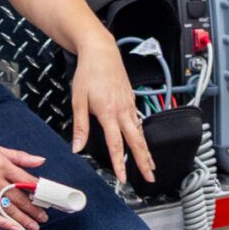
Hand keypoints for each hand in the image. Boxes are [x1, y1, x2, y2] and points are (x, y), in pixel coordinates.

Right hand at [0, 138, 48, 229]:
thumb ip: (19, 156)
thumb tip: (40, 160)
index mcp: (1, 165)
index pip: (26, 181)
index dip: (39, 191)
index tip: (47, 199)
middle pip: (19, 197)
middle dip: (34, 209)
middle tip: (44, 217)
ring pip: (7, 208)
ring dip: (23, 219)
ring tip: (34, 226)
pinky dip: (3, 223)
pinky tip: (14, 228)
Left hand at [68, 41, 156, 186]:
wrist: (101, 51)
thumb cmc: (89, 73)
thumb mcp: (78, 100)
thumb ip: (80, 127)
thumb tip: (77, 147)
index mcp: (108, 112)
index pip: (116, 144)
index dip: (120, 163)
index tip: (123, 178)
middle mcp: (123, 110)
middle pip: (136, 141)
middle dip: (144, 161)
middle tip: (150, 177)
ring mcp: (129, 104)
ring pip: (140, 132)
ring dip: (146, 150)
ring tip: (151, 165)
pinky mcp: (131, 99)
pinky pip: (139, 121)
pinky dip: (143, 135)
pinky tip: (143, 142)